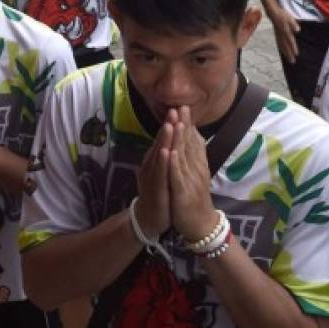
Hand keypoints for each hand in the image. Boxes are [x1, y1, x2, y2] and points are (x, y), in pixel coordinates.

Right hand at [134, 119, 172, 239]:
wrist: (150, 220)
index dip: (171, 124)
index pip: (163, 139)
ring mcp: (151, 177)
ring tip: (170, 125)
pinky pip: (159, 174)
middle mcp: (151, 165)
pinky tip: (166, 152)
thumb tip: (174, 138)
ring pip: (159, 155)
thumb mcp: (163, 172)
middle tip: (174, 109)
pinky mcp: (155, 190)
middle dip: (168, 126)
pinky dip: (163, 162)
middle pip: (160, 143)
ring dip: (164, 140)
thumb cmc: (160, 194)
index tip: (179, 108)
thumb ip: (167, 155)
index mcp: (155, 160)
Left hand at [166, 107, 217, 240]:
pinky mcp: (183, 193)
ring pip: (184, 157)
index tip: (183, 106)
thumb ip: (195, 156)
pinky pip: (178, 177)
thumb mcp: (196, 174)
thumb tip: (194, 137)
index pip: (194, 140)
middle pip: (190, 144)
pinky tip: (170, 153)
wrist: (200, 225)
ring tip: (176, 122)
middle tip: (181, 106)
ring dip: (180, 140)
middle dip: (184, 125)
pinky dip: (174, 164)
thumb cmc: (195, 198)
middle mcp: (197, 170)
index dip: (188, 123)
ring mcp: (191, 181)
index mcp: (198, 165)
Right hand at [269, 7, 299, 64]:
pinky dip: (282, 49)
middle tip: (293, 61)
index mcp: (285, 31)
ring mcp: (278, 36)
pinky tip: (284, 52)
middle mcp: (281, 35)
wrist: (272, 13)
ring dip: (286, 53)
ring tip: (289, 60)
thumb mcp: (289, 18)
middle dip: (289, 54)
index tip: (297, 54)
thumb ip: (293, 24)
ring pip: (282, 46)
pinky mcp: (277, 35)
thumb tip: (298, 30)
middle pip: (285, 46)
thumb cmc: (282, 15)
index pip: (290, 41)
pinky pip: (279, 44)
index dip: (293, 48)